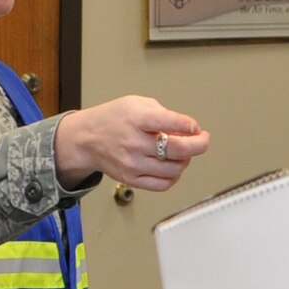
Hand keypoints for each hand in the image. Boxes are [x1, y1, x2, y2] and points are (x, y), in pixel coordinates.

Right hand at [54, 95, 210, 191]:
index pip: (171, 122)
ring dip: (186, 160)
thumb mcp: (137, 103)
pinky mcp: (131, 179)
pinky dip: (174, 177)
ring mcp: (133, 163)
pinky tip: (173, 167)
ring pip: (174, 169)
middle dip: (199, 144)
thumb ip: (164, 114)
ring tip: (183, 152)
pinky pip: (163, 184)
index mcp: (136, 119)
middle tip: (202, 140)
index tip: (196, 127)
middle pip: (178, 150)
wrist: (86, 139)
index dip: (190, 126)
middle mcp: (134, 142)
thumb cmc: (112, 119)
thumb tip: (187, 130)